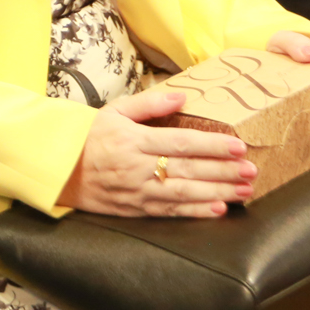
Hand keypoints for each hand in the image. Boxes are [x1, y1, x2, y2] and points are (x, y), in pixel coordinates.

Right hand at [60, 89, 253, 217]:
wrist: (58, 169)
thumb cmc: (89, 136)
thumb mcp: (114, 111)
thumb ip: (149, 104)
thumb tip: (182, 97)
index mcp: (134, 140)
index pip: (182, 143)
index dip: (213, 146)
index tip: (239, 147)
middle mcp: (138, 167)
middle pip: (189, 169)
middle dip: (224, 171)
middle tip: (252, 171)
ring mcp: (137, 191)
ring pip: (185, 194)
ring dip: (218, 193)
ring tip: (244, 191)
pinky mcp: (135, 210)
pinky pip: (170, 213)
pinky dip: (195, 212)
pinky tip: (217, 210)